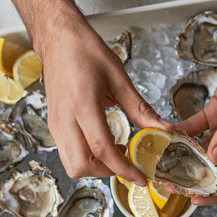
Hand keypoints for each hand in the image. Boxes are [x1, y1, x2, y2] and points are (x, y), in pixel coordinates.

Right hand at [38, 17, 171, 184]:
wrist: (58, 39)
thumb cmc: (85, 52)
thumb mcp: (118, 77)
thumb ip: (140, 108)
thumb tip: (163, 128)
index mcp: (82, 104)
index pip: (101, 149)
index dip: (123, 168)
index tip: (140, 177)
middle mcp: (64, 118)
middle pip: (80, 166)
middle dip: (106, 172)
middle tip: (126, 164)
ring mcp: (55, 124)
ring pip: (71, 164)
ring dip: (95, 166)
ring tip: (115, 153)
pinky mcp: (53, 125)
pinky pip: (68, 153)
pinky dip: (86, 157)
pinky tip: (102, 144)